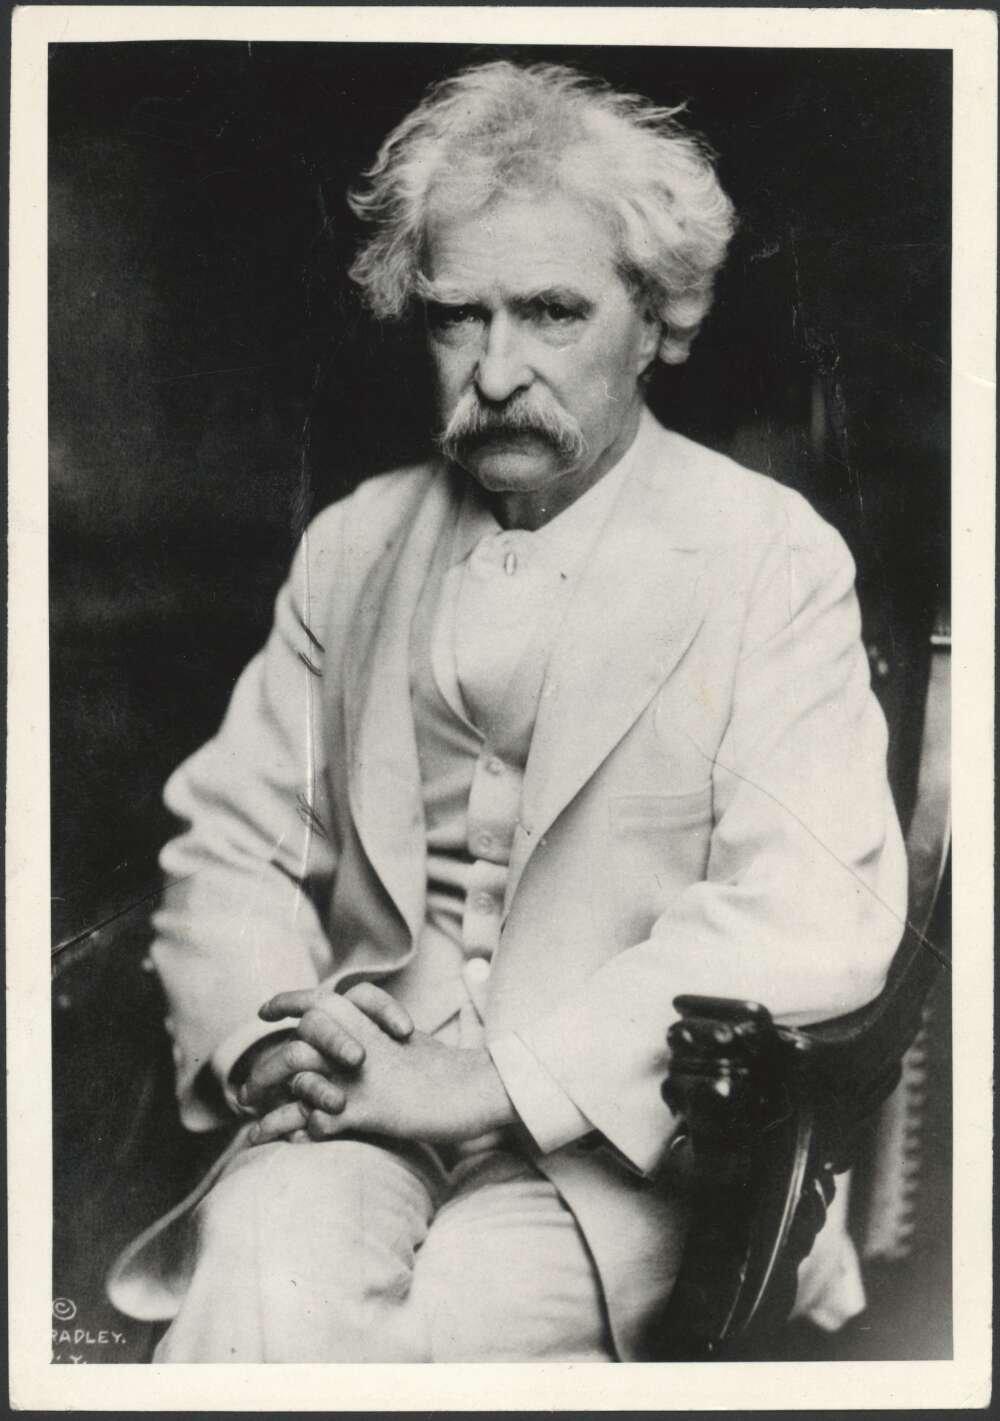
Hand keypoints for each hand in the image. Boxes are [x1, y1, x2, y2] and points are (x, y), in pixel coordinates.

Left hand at [249, 993, 515, 1147]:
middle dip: (262, 1071)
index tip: (264, 1012)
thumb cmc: (439, 1069)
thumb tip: (329, 1042)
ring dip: (271, 1106)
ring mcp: (360, 1074)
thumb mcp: (399, 1039)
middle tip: (246, 1094)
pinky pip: (314, 1121)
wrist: (474, 1089)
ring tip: (255, 1126)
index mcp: (364, 1017)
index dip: (284, 1003)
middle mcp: (356, 1038)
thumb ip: (365, 1032)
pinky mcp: (367, 1109)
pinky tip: (284, 1143)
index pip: (312, 1000)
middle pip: (293, 1045)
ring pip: (296, 1081)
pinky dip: (294, 1131)